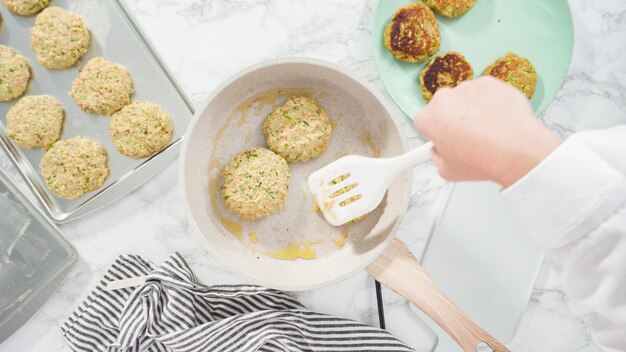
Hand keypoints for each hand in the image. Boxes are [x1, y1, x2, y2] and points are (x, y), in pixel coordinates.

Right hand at [413, 76, 561, 187]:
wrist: (517, 150)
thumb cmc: (483, 160)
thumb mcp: (448, 172)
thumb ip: (437, 157)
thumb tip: (440, 150)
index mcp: (429, 118)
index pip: (424, 121)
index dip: (435, 132)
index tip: (444, 139)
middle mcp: (445, 98)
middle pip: (443, 107)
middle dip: (452, 119)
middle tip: (467, 138)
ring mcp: (468, 88)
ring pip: (465, 98)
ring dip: (471, 110)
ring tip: (486, 131)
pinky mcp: (490, 83)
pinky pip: (485, 92)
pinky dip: (490, 102)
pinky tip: (497, 120)